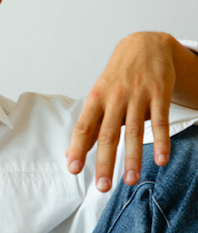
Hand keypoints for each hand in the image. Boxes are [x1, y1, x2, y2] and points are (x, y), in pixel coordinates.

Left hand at [66, 32, 178, 191]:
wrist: (145, 45)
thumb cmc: (118, 77)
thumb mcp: (99, 96)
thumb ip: (89, 127)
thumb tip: (71, 155)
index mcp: (96, 98)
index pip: (84, 127)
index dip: (78, 148)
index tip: (73, 169)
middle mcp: (115, 97)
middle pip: (108, 134)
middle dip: (105, 162)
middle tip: (103, 186)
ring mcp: (138, 95)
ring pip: (134, 131)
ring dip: (133, 158)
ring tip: (130, 181)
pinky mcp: (159, 94)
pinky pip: (160, 121)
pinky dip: (161, 142)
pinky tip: (161, 160)